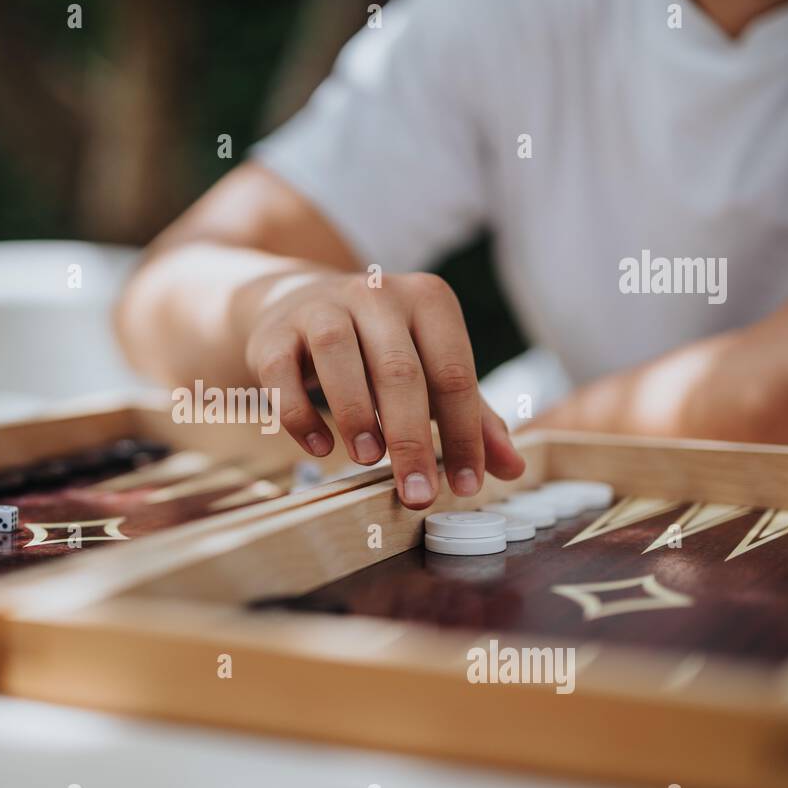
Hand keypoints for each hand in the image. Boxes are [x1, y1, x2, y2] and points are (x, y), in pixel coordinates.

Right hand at [245, 271, 524, 507]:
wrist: (300, 306)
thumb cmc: (380, 348)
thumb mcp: (430, 368)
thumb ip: (471, 415)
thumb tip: (512, 468)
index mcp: (427, 300)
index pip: (453, 373)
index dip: (464, 434)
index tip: (465, 487)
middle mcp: (376, 294)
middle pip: (399, 369)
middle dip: (412, 439)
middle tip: (418, 493)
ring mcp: (321, 307)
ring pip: (338, 354)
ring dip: (355, 413)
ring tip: (367, 461)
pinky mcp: (274, 333)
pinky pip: (281, 373)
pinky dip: (298, 414)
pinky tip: (318, 448)